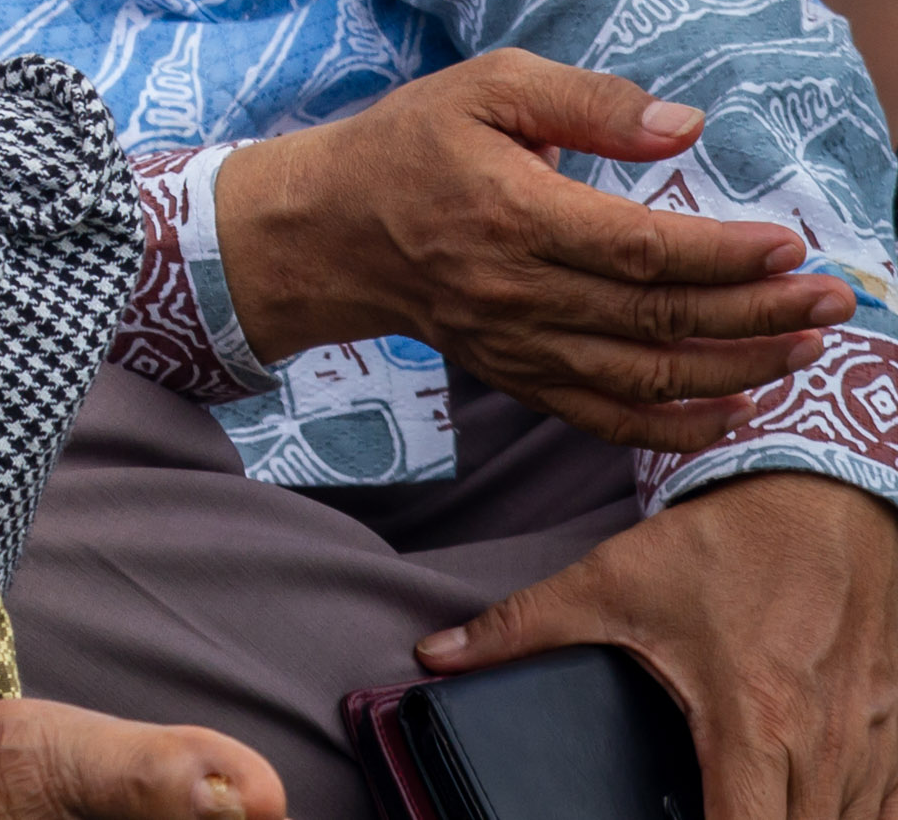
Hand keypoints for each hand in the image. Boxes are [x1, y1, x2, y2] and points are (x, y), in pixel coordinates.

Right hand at [215, 49, 851, 450]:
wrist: (327, 228)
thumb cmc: (411, 144)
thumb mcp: (486, 87)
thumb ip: (586, 100)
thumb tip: (684, 126)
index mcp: (514, 212)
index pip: (640, 249)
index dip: (723, 254)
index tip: (788, 244)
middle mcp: (517, 289)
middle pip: (658, 317)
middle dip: (758, 312)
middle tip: (830, 300)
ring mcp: (516, 343)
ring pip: (644, 376)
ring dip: (736, 369)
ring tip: (804, 350)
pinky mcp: (514, 374)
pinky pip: (605, 418)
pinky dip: (674, 426)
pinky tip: (734, 411)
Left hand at [422, 472, 897, 819]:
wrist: (828, 499)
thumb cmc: (728, 543)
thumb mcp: (614, 580)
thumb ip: (524, 627)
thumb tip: (436, 655)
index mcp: (752, 719)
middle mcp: (824, 743)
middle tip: (699, 814)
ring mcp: (872, 740)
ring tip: (746, 804)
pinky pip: (889, 804)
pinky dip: (854, 812)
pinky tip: (811, 803)